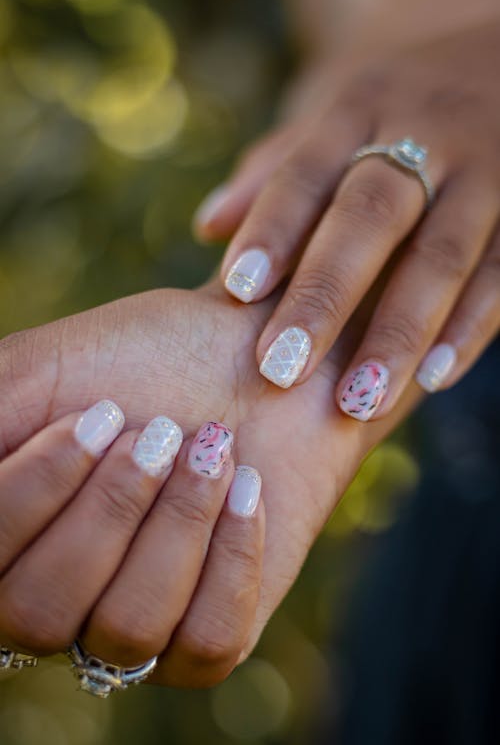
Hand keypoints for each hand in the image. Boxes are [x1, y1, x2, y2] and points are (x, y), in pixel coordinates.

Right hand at [0, 281, 418, 686]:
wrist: (246, 362)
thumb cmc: (139, 360)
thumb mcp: (42, 372)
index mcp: (5, 536)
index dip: (35, 493)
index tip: (102, 415)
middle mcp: (53, 595)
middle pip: (39, 616)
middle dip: (111, 510)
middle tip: (160, 434)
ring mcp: (127, 625)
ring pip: (128, 631)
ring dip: (178, 524)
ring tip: (213, 454)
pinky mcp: (205, 638)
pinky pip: (208, 645)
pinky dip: (231, 559)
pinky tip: (246, 490)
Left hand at [195, 21, 499, 419]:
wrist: (497, 63)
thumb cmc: (390, 114)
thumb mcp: (333, 120)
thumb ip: (274, 174)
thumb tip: (208, 226)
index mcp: (359, 108)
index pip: (307, 169)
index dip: (273, 227)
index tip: (237, 288)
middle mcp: (424, 134)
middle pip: (370, 216)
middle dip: (326, 294)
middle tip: (281, 368)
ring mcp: (484, 172)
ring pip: (443, 255)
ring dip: (400, 331)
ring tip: (360, 398)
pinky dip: (470, 327)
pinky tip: (434, 378)